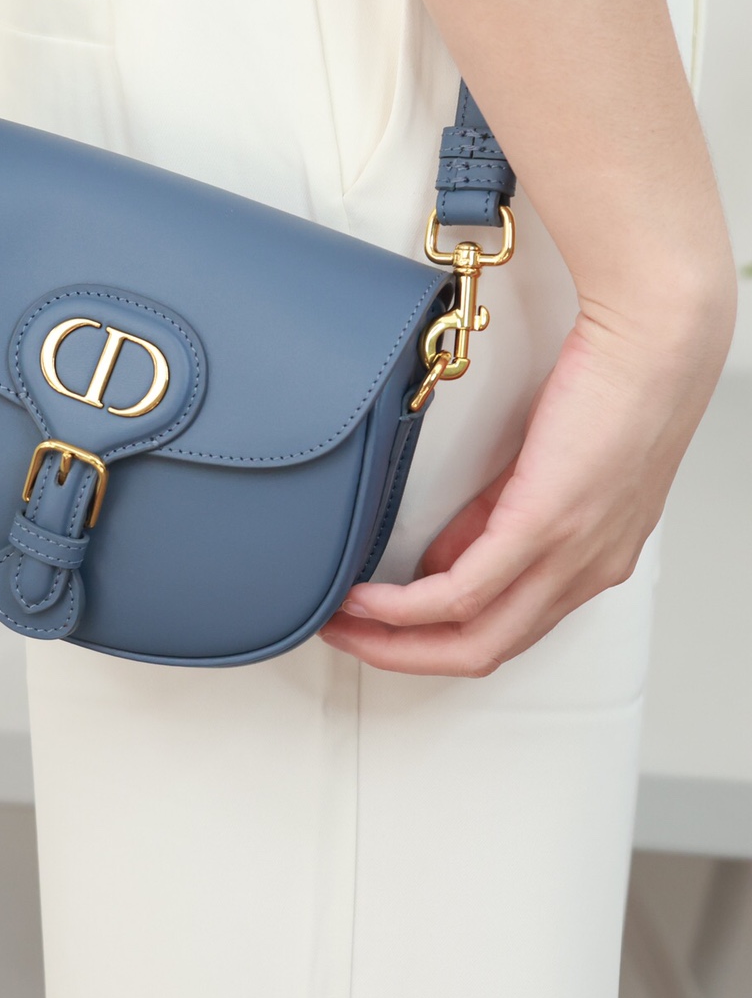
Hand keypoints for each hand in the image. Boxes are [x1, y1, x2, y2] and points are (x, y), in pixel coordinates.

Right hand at [320, 293, 732, 676]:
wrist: (653, 343)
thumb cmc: (616, 386)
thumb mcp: (546, 472)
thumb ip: (494, 522)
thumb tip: (440, 559)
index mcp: (591, 562)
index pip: (507, 629)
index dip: (438, 640)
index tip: (384, 628)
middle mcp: (586, 572)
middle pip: (484, 650)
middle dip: (404, 654)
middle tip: (348, 639)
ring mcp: (568, 555)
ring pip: (474, 638)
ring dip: (397, 641)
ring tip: (344, 622)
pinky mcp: (545, 524)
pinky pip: (463, 591)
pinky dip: (407, 606)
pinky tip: (370, 599)